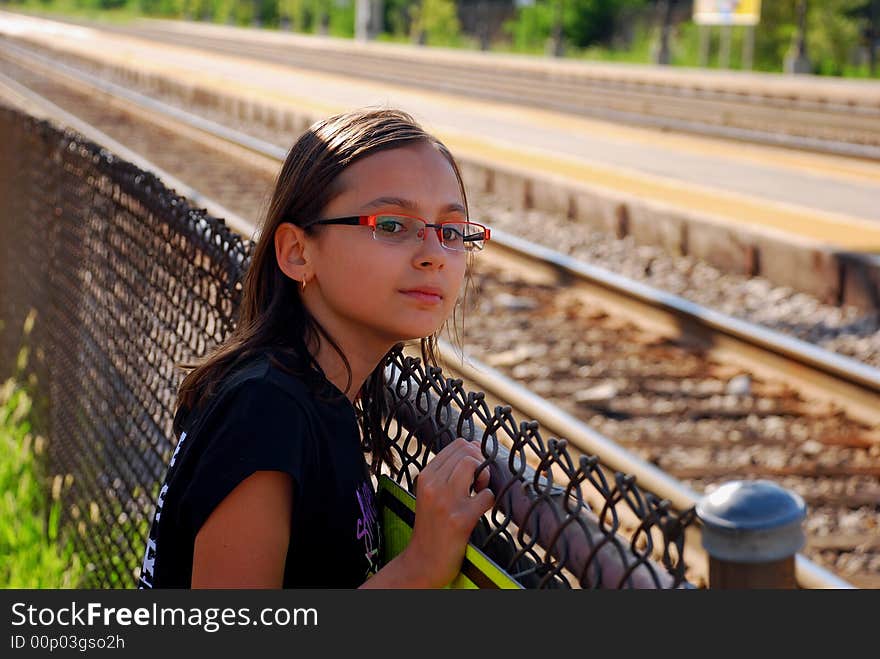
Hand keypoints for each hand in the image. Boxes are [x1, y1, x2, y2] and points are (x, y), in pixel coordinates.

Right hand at [400, 438, 494, 587]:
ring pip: (474, 464)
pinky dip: (490, 500)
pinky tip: (481, 509)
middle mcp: (433, 485)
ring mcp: (446, 501)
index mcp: (425, 476)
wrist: (423, 562)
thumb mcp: (430, 493)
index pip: (457, 444)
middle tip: (479, 482)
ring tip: (479, 492)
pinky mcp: (460, 519)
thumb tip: (474, 446)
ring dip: (485, 476)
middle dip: (481, 462)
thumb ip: (446, 471)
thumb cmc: (432, 525)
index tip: (474, 470)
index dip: (473, 452)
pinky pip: (487, 495)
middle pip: (467, 451)